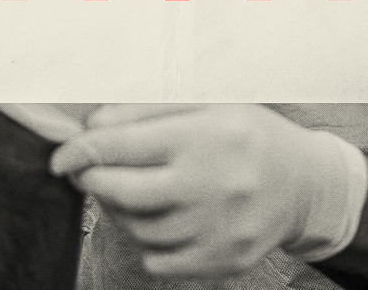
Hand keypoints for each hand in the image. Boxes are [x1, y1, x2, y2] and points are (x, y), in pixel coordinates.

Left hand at [50, 104, 365, 278]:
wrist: (305, 184)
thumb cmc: (251, 135)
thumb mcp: (209, 104)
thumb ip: (150, 110)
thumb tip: (94, 125)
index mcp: (206, 136)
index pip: (121, 145)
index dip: (81, 150)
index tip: (62, 156)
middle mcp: (211, 185)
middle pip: (121, 191)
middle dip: (92, 180)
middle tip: (87, 171)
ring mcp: (216, 230)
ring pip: (136, 229)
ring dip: (119, 208)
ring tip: (131, 188)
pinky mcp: (220, 262)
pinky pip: (157, 259)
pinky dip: (145, 238)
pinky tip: (159, 216)